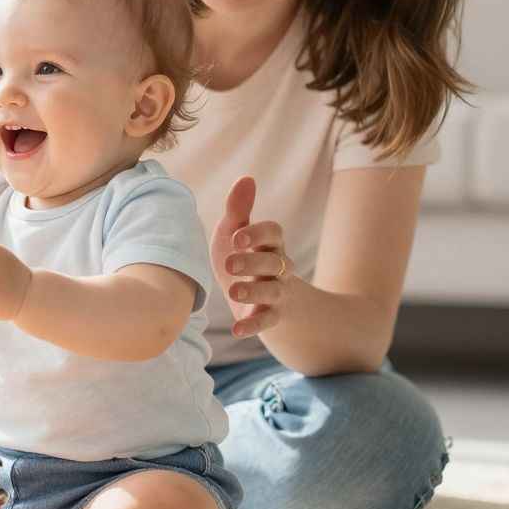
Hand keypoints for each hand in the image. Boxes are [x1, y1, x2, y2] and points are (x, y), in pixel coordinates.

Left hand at [209, 176, 293, 337]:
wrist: (250, 294)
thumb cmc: (240, 256)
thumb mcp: (232, 232)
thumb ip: (237, 210)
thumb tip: (246, 178)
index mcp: (270, 243)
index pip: (274, 232)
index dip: (258, 234)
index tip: (237, 237)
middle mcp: (279, 266)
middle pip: (276, 262)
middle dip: (253, 262)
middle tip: (229, 264)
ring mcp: (278, 292)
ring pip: (275, 291)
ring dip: (255, 291)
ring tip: (234, 292)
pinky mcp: (271, 315)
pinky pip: (268, 320)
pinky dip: (254, 325)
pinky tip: (237, 330)